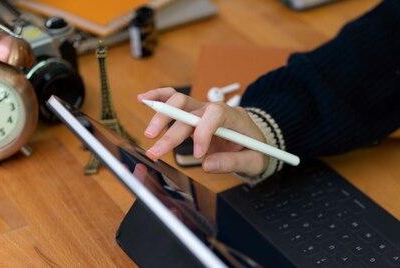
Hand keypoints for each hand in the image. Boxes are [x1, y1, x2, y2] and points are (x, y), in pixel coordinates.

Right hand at [137, 87, 267, 176]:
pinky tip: (144, 99)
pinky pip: (174, 100)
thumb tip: (208, 165)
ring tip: (149, 134)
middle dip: (173, 131)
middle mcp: (216, 109)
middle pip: (191, 110)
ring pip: (179, 103)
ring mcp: (203, 110)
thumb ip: (233, 162)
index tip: (198, 154)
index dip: (203, 132)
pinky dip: (159, 97)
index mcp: (235, 117)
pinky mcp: (193, 115)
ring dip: (162, 116)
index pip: (216, 114)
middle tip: (157, 151)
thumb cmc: (255, 150)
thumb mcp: (254, 161)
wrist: (254, 141)